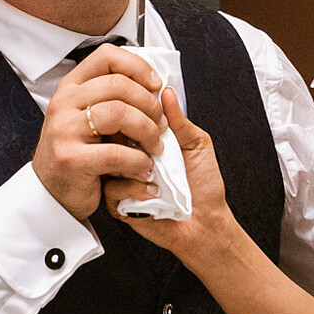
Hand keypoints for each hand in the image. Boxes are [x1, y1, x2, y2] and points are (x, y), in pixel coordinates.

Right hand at [34, 45, 166, 220]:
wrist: (52, 197)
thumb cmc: (79, 156)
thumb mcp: (90, 119)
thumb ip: (114, 99)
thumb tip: (157, 86)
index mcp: (71, 88)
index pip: (106, 57)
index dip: (137, 66)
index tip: (156, 84)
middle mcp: (64, 104)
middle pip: (118, 85)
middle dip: (150, 104)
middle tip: (161, 125)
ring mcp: (65, 130)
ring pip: (120, 114)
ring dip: (148, 132)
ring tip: (156, 148)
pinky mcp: (71, 159)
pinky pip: (117, 153)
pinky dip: (139, 162)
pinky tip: (144, 170)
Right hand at [104, 87, 241, 271]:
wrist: (206, 222)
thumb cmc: (203, 185)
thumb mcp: (197, 144)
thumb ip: (180, 120)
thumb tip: (167, 91)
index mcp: (146, 140)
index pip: (128, 115)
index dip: (136, 109)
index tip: (153, 112)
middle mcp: (130, 156)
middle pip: (112, 132)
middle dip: (133, 133)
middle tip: (156, 144)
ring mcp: (121, 178)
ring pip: (107, 159)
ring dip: (133, 161)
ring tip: (156, 169)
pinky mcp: (118, 202)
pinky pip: (112, 188)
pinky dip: (134, 187)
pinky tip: (153, 191)